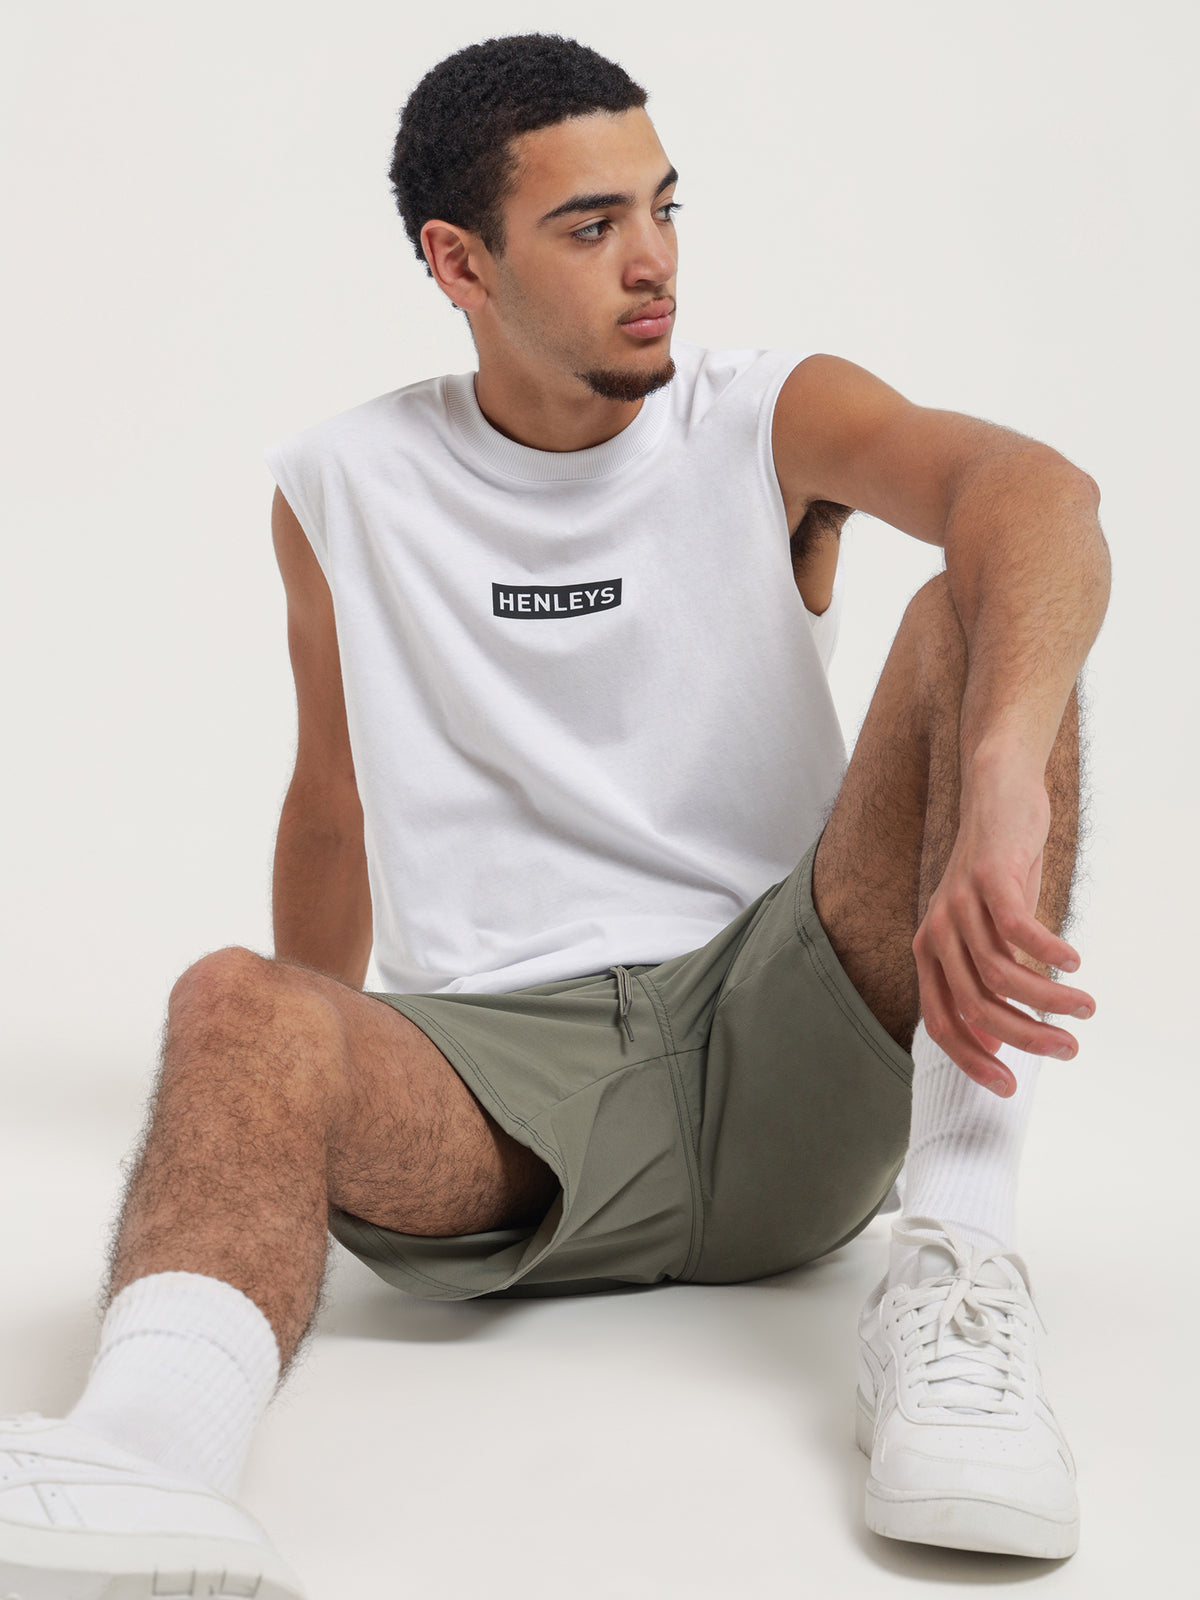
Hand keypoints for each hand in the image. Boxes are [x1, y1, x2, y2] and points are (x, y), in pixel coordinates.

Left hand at [911, 756, 1095, 1094]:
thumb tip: (995, 1037)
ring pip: (1000, 973)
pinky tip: (1074, 961)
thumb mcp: (984, 931)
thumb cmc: (996, 872)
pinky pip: (1018, 929)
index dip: (971, 1058)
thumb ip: (984, 979)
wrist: (995, 794)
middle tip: (1068, 1050)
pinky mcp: (988, 876)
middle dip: (1024, 1037)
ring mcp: (958, 903)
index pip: (941, 1022)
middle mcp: (936, 932)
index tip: (1009, 1086)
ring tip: (1085, 1009)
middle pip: (975, 1005)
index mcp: (929, 952)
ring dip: (1048, 999)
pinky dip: (1049, 952)